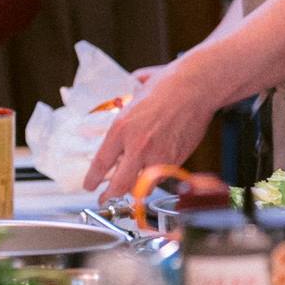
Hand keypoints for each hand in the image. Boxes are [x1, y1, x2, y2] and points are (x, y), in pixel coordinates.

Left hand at [86, 56, 221, 201]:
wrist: (195, 88)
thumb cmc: (167, 86)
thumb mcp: (134, 95)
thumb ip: (123, 105)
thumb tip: (118, 102)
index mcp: (121, 129)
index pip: (101, 163)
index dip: (93, 179)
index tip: (89, 185)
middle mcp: (138, 146)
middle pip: (120, 184)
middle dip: (110, 196)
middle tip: (105, 199)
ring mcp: (159, 156)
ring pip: (144, 187)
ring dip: (136, 190)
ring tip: (131, 190)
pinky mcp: (177, 160)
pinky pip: (163, 177)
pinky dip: (156, 179)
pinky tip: (153, 175)